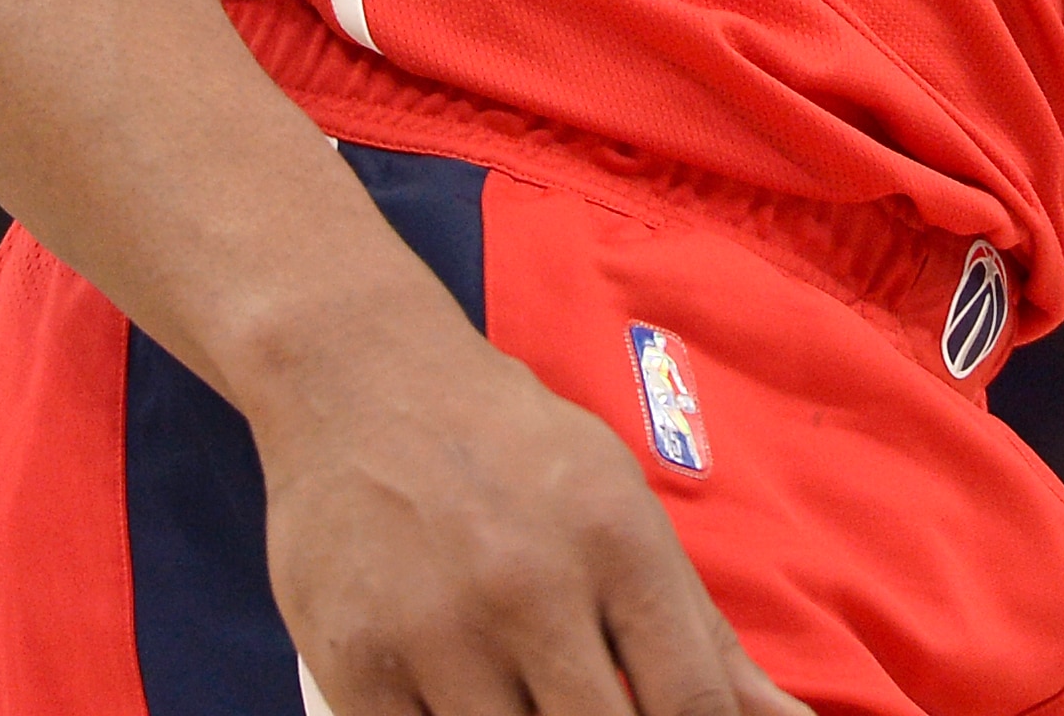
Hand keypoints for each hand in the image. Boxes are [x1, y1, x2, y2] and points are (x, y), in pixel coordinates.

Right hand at [254, 311, 811, 715]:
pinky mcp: (357, 664)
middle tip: (592, 704)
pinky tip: (469, 703)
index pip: (691, 705)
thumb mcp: (624, 512)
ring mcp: (437, 630)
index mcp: (614, 543)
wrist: (362, 380)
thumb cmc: (514, 452)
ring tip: (534, 695)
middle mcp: (529, 586)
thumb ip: (706, 639)